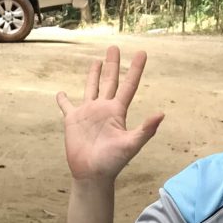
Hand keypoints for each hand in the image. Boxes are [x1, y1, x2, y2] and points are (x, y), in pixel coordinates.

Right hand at [57, 46, 164, 181]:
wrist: (93, 174)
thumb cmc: (113, 162)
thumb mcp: (131, 144)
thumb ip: (146, 129)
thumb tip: (161, 114)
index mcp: (118, 111)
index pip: (129, 85)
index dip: (135, 69)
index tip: (142, 53)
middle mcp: (104, 109)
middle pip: (110, 81)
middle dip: (112, 64)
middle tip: (114, 47)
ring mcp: (88, 113)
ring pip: (91, 88)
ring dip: (93, 75)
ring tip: (96, 61)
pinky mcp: (72, 120)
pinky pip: (66, 106)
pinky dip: (63, 100)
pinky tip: (61, 93)